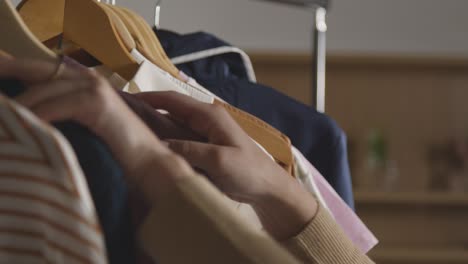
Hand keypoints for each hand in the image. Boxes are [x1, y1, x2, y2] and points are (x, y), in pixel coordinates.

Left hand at [0, 58, 193, 202]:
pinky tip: (23, 127)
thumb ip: (64, 116)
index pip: (44, 70)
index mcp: (87, 82)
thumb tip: (28, 118)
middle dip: (9, 72)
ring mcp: (95, 89)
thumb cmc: (118, 152)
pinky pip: (55, 106)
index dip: (18, 71)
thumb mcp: (85, 128)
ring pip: (43, 89)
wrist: (149, 163)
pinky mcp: (97, 103)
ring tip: (2, 116)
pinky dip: (36, 116)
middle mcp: (90, 79)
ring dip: (19, 104)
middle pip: (39, 70)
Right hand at [137, 91, 317, 239]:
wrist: (268, 190)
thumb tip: (158, 144)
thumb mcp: (218, 160)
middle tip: (120, 122)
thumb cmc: (249, 171)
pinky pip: (178, 143)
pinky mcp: (203, 149)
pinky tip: (150, 153)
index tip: (122, 101)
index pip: (172, 99)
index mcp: (209, 115)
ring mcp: (204, 135)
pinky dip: (164, 145)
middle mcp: (204, 120)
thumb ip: (189, 150)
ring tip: (128, 137)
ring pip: (172, 128)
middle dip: (145, 114)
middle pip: (169, 112)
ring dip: (153, 131)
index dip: (147, 97)